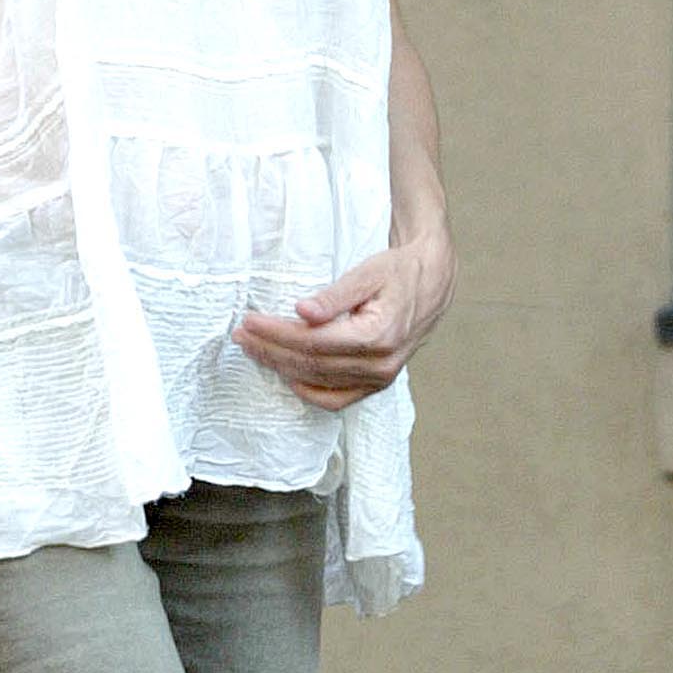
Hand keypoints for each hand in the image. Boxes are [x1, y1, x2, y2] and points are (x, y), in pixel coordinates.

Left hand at [231, 228, 456, 410]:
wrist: (431, 285)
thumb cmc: (399, 273)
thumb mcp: (369, 273)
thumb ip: (335, 295)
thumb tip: (302, 312)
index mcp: (378, 334)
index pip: (314, 341)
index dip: (277, 334)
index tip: (249, 322)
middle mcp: (380, 364)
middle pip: (311, 364)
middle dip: (271, 350)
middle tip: (241, 336)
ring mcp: (380, 379)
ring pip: (319, 381)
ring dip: (281, 367)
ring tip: (254, 350)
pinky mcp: (377, 384)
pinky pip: (338, 399)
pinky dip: (309, 392)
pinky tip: (287, 377)